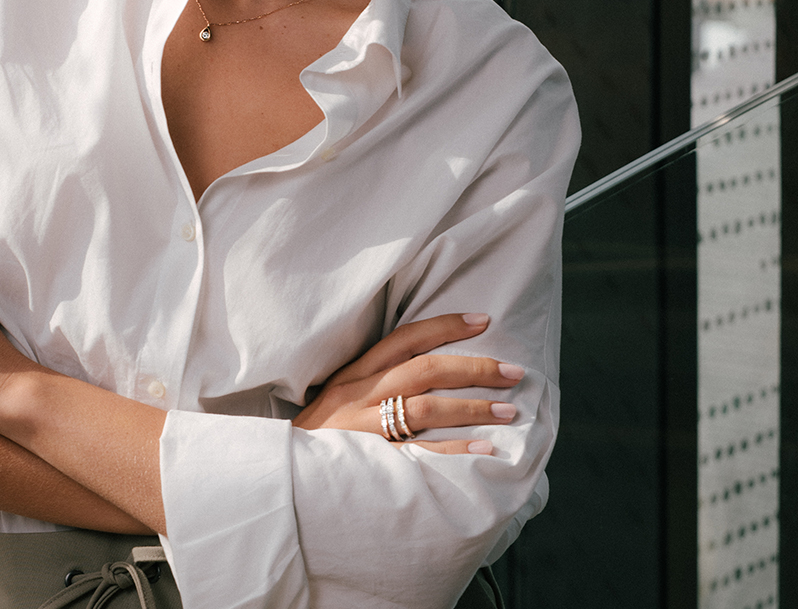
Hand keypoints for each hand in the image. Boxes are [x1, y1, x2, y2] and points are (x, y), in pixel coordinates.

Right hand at [292, 314, 521, 455]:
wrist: (283, 477)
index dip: (445, 326)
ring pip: (426, 408)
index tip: (483, 320)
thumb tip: (427, 370)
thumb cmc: (318, 437)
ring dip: (472, 408)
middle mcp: (359, 395)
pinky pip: (420, 455)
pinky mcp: (371, 464)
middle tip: (513, 372)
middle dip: (473, 368)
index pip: (405, 339)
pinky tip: (485, 450)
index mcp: (354, 374)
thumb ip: (374, 382)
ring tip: (508, 410)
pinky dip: (455, 450)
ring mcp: (364, 430)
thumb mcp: (339, 397)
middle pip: (425, 370)